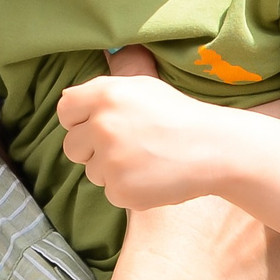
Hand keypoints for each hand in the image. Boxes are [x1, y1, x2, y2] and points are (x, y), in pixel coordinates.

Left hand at [56, 49, 244, 209]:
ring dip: (112, 170)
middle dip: (93, 150)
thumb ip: (105, 89)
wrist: (214, 149)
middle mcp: (102, 125)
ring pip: (92, 172)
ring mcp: (110, 160)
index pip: (65, 110)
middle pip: (72, 146)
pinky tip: (153, 176)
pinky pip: (111, 192)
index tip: (95, 126)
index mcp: (106, 95)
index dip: (78, 120)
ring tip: (146, 160)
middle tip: (129, 146)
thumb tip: (67, 96)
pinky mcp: (120, 190)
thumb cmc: (179, 116)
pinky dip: (129, 189)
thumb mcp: (144, 87)